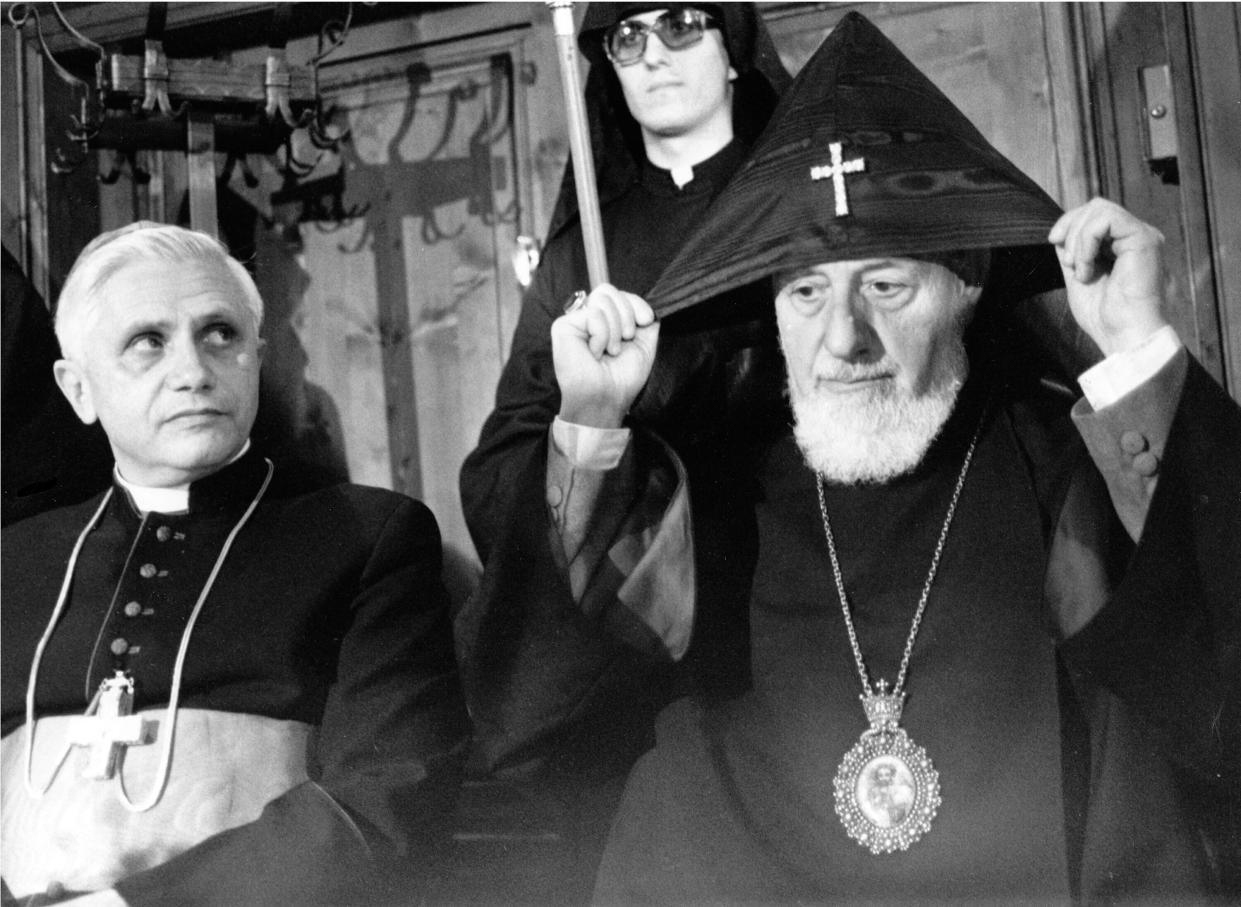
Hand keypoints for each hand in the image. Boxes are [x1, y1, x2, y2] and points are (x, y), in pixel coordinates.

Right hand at [551, 284, 659, 427]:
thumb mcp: (643, 344)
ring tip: (609, 351)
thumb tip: (648, 304)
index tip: (646, 320)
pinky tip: (595, 352)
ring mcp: (574, 321)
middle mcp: (588, 318)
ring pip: (602, 300)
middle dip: (627, 315)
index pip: (619, 294)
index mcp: (605, 321)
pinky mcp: (563, 326)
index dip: (636, 303)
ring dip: (615, 330)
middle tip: (624, 341)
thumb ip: (646, 320)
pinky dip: (602, 335)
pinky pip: (593, 313)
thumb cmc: (622, 378)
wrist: (607, 398)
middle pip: (609, 291)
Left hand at [1048, 198, 1169, 355]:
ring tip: (1080, 269)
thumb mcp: (1079, 276)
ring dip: (1078, 239)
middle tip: (1068, 263)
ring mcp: (1141, 236)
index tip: (1054, 242)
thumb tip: (1060, 234)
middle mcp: (1134, 237)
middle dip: (1070, 227)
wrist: (1125, 336)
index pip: (1093, 215)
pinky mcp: (1144, 239)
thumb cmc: (1105, 317)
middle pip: (1095, 206)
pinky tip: (1087, 268)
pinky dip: (1087, 241)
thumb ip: (1074, 253)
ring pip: (1099, 209)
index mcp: (1122, 246)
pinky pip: (1107, 219)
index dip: (1068, 223)